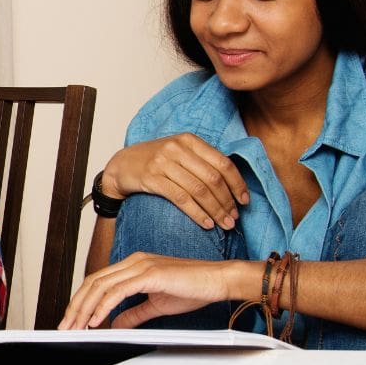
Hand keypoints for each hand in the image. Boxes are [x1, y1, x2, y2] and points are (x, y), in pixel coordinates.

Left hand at [59, 252, 252, 329]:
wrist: (218, 280)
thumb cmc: (193, 289)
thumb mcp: (156, 305)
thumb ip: (133, 313)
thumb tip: (114, 325)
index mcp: (132, 265)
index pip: (97, 282)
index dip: (81, 301)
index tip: (72, 321)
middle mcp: (132, 262)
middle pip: (92, 282)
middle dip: (75, 306)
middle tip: (64, 327)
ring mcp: (140, 265)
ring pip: (100, 286)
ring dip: (84, 309)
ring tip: (75, 328)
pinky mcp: (149, 274)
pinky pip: (118, 291)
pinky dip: (103, 306)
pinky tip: (95, 320)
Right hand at [101, 134, 249, 229]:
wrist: (121, 165)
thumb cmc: (155, 161)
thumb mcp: (178, 152)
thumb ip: (202, 162)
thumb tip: (233, 185)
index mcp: (189, 140)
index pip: (222, 163)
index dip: (237, 184)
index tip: (244, 201)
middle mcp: (177, 148)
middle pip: (212, 179)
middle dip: (227, 202)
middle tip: (234, 218)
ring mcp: (163, 162)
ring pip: (199, 190)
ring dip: (215, 210)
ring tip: (224, 224)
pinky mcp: (151, 178)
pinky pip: (181, 199)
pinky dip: (197, 213)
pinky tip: (205, 223)